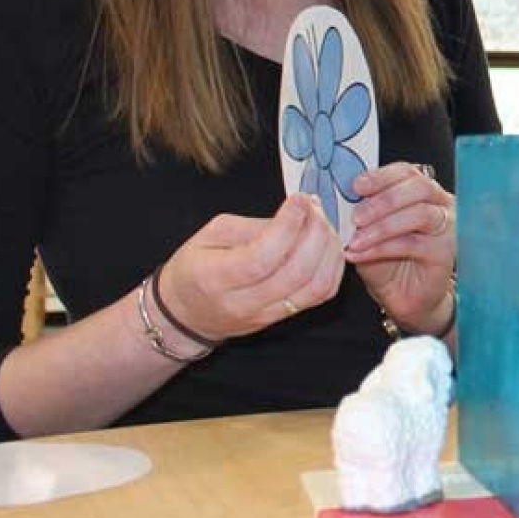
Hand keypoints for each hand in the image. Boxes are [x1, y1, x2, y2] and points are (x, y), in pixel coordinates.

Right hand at [159, 193, 345, 340]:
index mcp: (216, 278)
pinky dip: (332, 268)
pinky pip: (321, 295)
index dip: (289, 226)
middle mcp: (244, 303)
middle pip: (297, 273)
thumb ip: (251, 226)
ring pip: (316, 288)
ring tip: (323, 225)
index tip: (300, 200)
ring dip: (329, 251)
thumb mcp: (209, 235)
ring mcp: (267, 314)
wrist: (186, 314)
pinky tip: (327, 246)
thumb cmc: (194, 268)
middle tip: (315, 209)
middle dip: (316, 234)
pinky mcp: (283, 317)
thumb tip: (294, 216)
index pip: (263, 257)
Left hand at [345, 162, 455, 334]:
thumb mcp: (367, 231)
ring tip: (356, 240)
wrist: (401, 296)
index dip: (381, 176)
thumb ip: (361, 213)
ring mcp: (447, 227)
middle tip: (356, 217)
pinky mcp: (445, 252)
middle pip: (419, 187)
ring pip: (420, 214)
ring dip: (382, 225)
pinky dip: (382, 247)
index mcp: (421, 191)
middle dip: (383, 200)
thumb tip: (341, 197)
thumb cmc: (387, 261)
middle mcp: (440, 204)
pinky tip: (361, 254)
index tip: (357, 186)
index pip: (406, 172)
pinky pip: (413, 243)